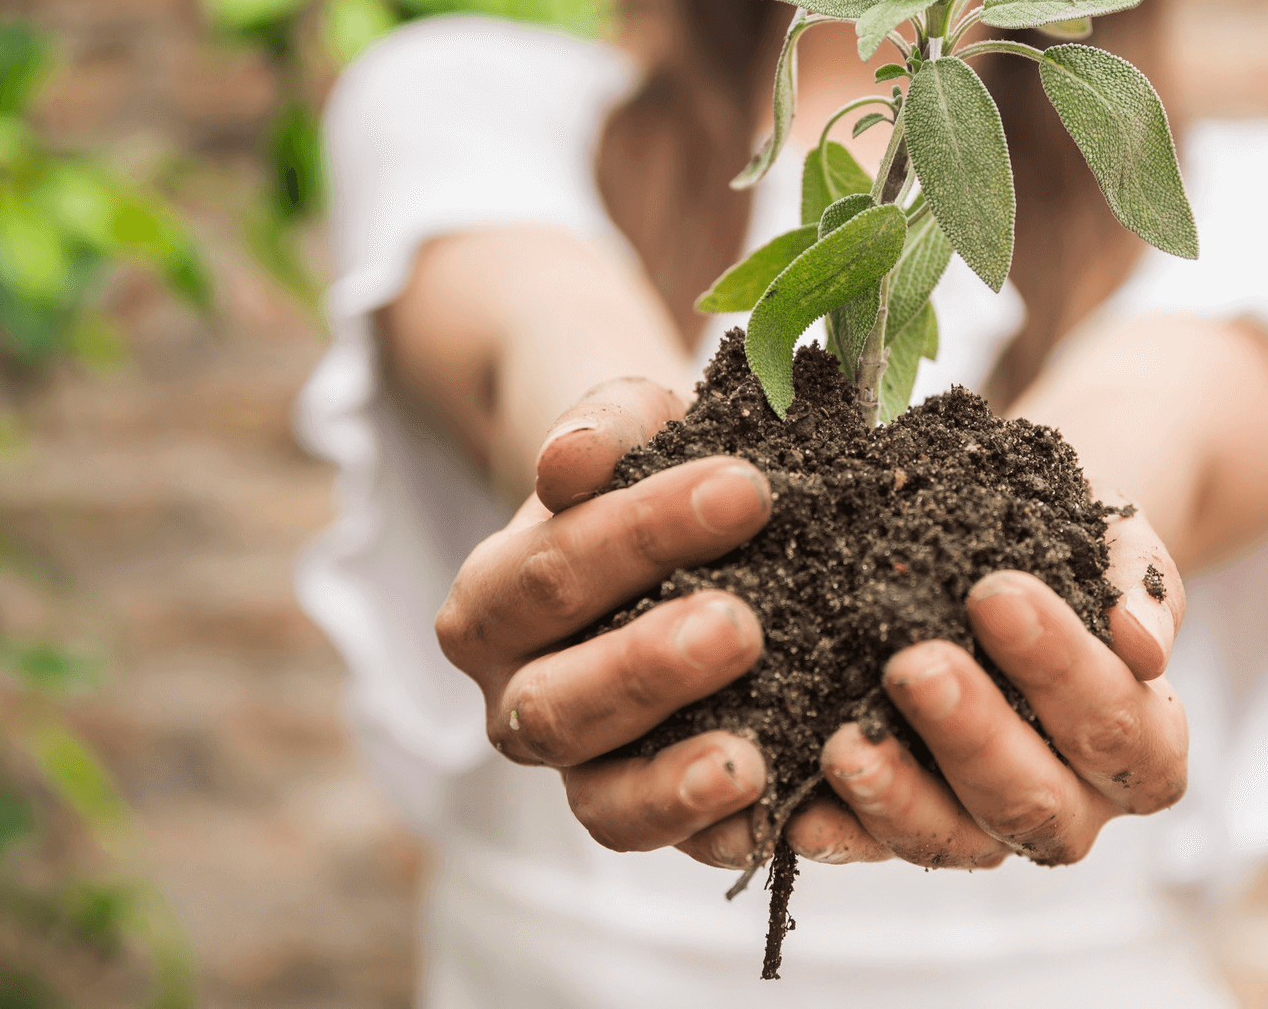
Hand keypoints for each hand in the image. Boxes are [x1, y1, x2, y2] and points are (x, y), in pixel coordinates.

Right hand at [434, 378, 776, 859]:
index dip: (644, 532)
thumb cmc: (650, 467)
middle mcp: (517, 698)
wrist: (689, 519)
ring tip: (749, 757)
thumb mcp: (628, 422)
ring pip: (601, 800)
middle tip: (741, 626)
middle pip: (560, 701)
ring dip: (672, 780)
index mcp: (491, 604)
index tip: (747, 489)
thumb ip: (599, 429)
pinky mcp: (646, 814)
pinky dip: (717, 838)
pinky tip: (776, 813)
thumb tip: (568, 462)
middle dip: (648, 667)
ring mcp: (580, 770)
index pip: (552, 572)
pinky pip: (673, 845)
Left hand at [685, 505, 1188, 870]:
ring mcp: (989, 827)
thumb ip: (1136, 581)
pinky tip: (794, 806)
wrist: (1005, 541)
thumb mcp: (1111, 538)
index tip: (996, 592)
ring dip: (899, 798)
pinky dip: (834, 833)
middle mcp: (1075, 804)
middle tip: (914, 663)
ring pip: (957, 842)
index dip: (1062, 666)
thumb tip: (1142, 645)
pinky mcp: (909, 830)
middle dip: (973, 734)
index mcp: (1142, 743)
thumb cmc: (1067, 540)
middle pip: (1036, 801)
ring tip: (845, 743)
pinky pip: (871, 851)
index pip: (1116, 724)